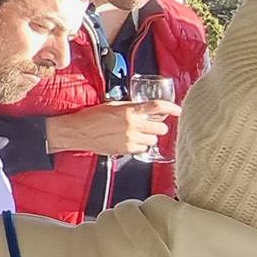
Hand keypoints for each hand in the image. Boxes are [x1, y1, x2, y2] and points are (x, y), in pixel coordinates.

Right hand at [49, 99, 179, 157]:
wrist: (78, 131)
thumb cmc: (91, 117)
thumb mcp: (112, 106)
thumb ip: (130, 107)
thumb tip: (145, 108)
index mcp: (129, 110)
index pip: (157, 107)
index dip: (171, 108)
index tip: (178, 110)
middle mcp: (132, 125)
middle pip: (160, 127)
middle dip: (158, 126)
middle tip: (152, 125)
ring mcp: (130, 139)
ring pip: (154, 140)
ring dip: (150, 137)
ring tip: (140, 134)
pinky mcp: (126, 150)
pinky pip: (143, 149)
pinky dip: (141, 146)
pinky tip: (132, 141)